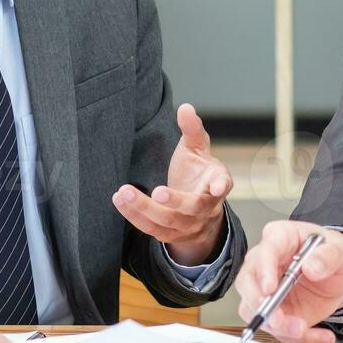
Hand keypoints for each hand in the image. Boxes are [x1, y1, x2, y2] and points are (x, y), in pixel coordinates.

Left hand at [113, 103, 232, 264]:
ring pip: (168, 221)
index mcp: (217, 184)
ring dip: (144, 208)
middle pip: (193, 207)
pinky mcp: (170, 235)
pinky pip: (152, 228)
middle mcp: (206, 209)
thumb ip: (192, 129)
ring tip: (123, 193)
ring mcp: (189, 225)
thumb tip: (185, 107)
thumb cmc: (198, 172)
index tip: (218, 186)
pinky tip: (120, 201)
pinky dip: (135, 216)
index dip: (221, 186)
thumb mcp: (197, 149)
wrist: (197, 210)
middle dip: (176, 201)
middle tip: (157, 192)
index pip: (222, 186)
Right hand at [234, 221, 342, 342]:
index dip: (264, 270)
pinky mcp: (273, 311)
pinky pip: (275, 329)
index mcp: (280, 238)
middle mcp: (265, 263)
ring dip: (278, 326)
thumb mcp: (340, 250)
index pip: (265, 250)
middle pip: (247, 282)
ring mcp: (265, 289)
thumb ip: (328, 256)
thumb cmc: (332, 255)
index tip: (270, 288)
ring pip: (254, 310)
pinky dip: (296, 338)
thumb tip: (311, 267)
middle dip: (260, 304)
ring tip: (303, 330)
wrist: (338, 276)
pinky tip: (319, 336)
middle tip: (279, 320)